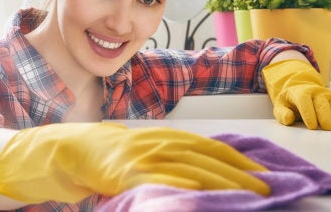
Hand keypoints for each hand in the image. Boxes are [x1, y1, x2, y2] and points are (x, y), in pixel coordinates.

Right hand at [0, 122, 269, 203]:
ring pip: (190, 167)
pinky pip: (159, 179)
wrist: (65, 150)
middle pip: (204, 156)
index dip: (235, 158)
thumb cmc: (102, 153)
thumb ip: (165, 156)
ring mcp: (140, 156)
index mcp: (159, 135)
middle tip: (265, 186)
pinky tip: (199, 193)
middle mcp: (154, 142)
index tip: (258, 170)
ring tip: (247, 195)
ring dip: (221, 181)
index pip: (205, 145)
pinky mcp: (126, 171)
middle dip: (237, 172)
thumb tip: (198, 169)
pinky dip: (181, 185)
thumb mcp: (138, 149)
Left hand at [262, 59, 330, 129]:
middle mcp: (316, 92)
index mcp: (300, 92)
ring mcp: (329, 95)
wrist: (301, 90)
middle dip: (325, 116)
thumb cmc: (291, 102)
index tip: (312, 126)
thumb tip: (288, 119)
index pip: (304, 101)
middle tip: (327, 128)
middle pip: (322, 104)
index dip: (308, 114)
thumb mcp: (281, 106)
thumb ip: (282, 113)